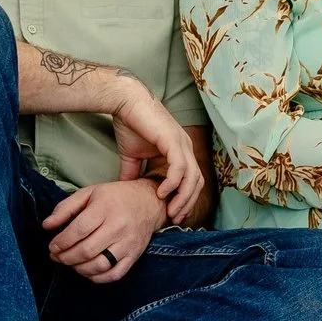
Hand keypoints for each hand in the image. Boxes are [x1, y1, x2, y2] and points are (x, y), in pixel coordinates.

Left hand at [44, 180, 165, 282]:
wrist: (150, 202)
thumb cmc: (115, 197)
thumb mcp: (89, 193)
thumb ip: (65, 208)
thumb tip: (46, 225)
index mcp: (105, 208)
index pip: (78, 230)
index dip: (61, 242)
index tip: (52, 247)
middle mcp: (118, 226)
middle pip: (86, 250)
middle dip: (66, 257)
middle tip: (57, 257)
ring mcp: (128, 243)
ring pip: (99, 265)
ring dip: (78, 268)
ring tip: (70, 263)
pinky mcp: (134, 256)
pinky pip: (114, 275)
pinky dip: (96, 277)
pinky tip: (87, 271)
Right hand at [110, 88, 204, 222]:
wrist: (124, 101)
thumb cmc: (130, 123)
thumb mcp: (131, 156)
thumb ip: (132, 174)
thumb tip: (126, 191)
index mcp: (180, 150)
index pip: (192, 180)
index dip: (185, 199)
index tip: (172, 215)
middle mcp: (185, 147)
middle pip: (197, 182)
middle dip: (187, 203)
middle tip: (174, 219)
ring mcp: (181, 143)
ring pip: (192, 177)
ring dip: (182, 197)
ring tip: (169, 211)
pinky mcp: (172, 140)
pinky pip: (179, 167)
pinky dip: (173, 183)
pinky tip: (161, 192)